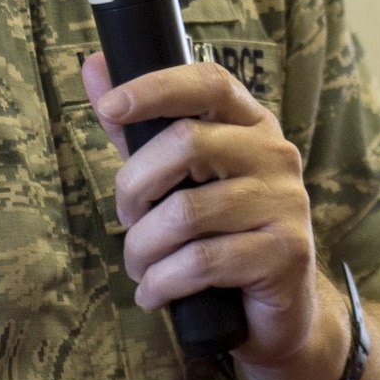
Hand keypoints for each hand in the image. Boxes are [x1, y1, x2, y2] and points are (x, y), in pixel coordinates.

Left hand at [81, 53, 350, 379]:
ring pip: (186, 212)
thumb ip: (140, 130)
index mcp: (251, 124)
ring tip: (139, 268)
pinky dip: (162, 282)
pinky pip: (201, 261)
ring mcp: (285, 201)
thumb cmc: (221, 235)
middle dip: (134, 187)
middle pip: (187, 142)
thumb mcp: (180, 180)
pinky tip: (153, 293)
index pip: (208, 83)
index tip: (109, 106)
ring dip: (142, 249)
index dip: (157, 87)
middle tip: (127, 220)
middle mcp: (274, 153)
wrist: (280, 312)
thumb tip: (93, 67)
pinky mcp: (285, 251)